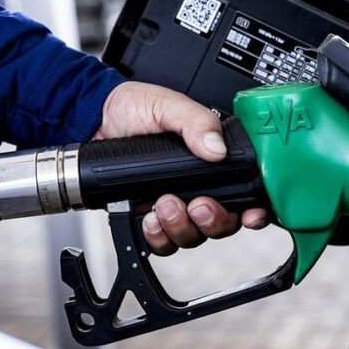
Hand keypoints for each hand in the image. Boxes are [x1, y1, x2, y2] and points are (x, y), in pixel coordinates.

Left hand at [96, 81, 267, 255]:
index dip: (255, 209)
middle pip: (225, 221)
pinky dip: (159, 236)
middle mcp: (201, 185)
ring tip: (164, 203)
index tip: (252, 215)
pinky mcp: (151, 216)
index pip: (247, 190)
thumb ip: (196, 122)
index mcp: (214, 158)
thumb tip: (217, 148)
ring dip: (182, 226)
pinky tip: (150, 217)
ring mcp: (177, 203)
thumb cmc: (133, 108)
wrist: (93, 122)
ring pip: (196, 235)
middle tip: (198, 204)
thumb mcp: (168, 105)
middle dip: (214, 220)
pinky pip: (164, 242)